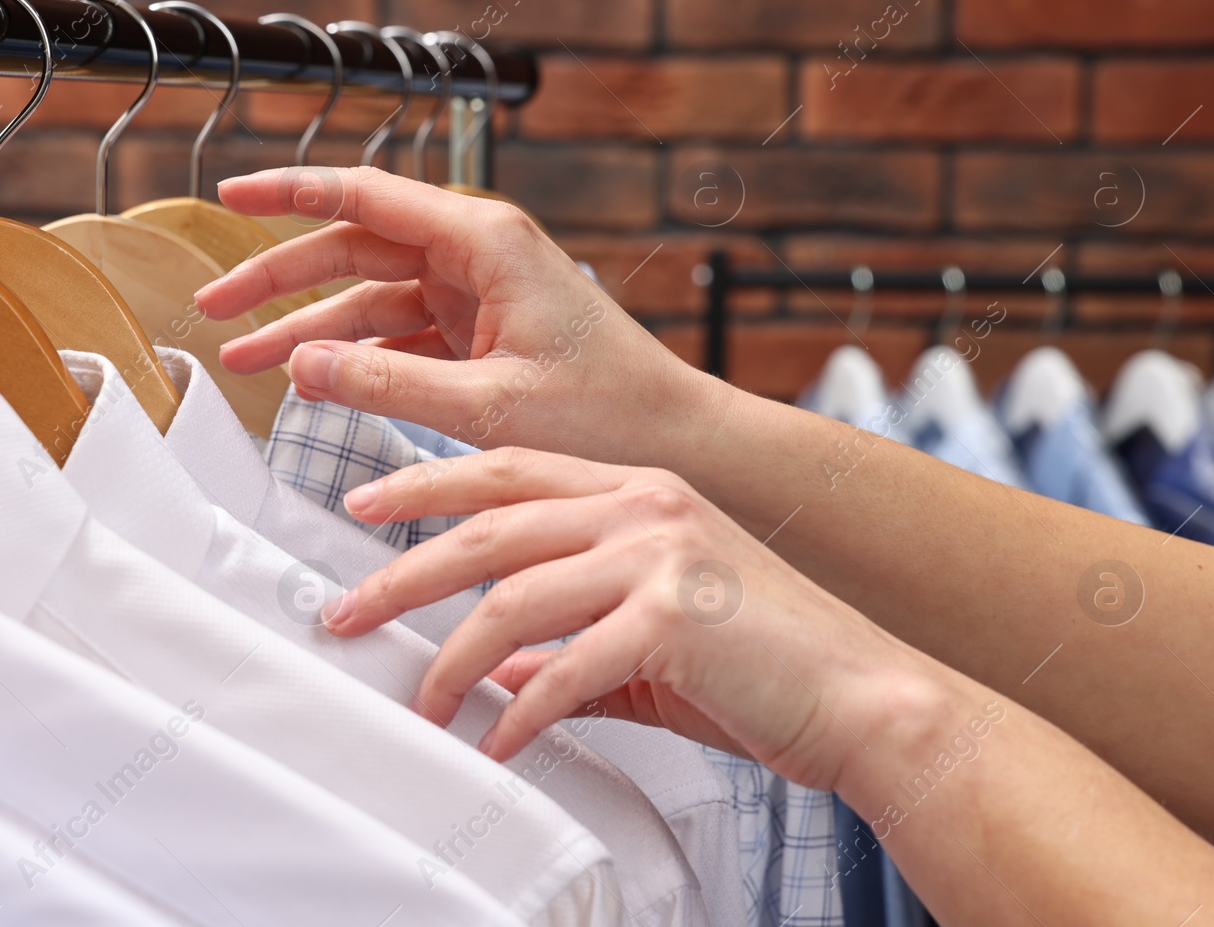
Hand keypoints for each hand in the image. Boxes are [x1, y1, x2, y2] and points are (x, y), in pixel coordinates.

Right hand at [194, 166, 722, 467]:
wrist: (674, 440)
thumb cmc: (608, 413)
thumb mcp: (488, 406)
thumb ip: (388, 384)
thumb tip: (302, 367)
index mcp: (485, 241)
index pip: (367, 196)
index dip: (291, 192)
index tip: (231, 192)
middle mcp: (477, 253)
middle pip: (354, 247)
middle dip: (280, 279)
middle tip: (214, 307)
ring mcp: (477, 292)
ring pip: (369, 295)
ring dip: (309, 328)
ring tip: (245, 361)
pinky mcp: (480, 331)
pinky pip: (398, 332)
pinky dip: (355, 356)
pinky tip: (311, 381)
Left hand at [320, 445, 956, 794]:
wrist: (866, 695)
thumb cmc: (766, 661)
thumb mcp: (656, 632)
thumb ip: (573, 642)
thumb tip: (501, 675)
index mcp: (638, 489)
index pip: (506, 470)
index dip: (423, 482)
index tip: (362, 500)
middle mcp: (644, 506)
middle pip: (487, 525)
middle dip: (401, 571)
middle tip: (348, 611)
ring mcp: (661, 556)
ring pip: (512, 598)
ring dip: (452, 660)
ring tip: (424, 703)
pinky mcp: (675, 620)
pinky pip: (566, 671)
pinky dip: (522, 714)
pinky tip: (500, 744)